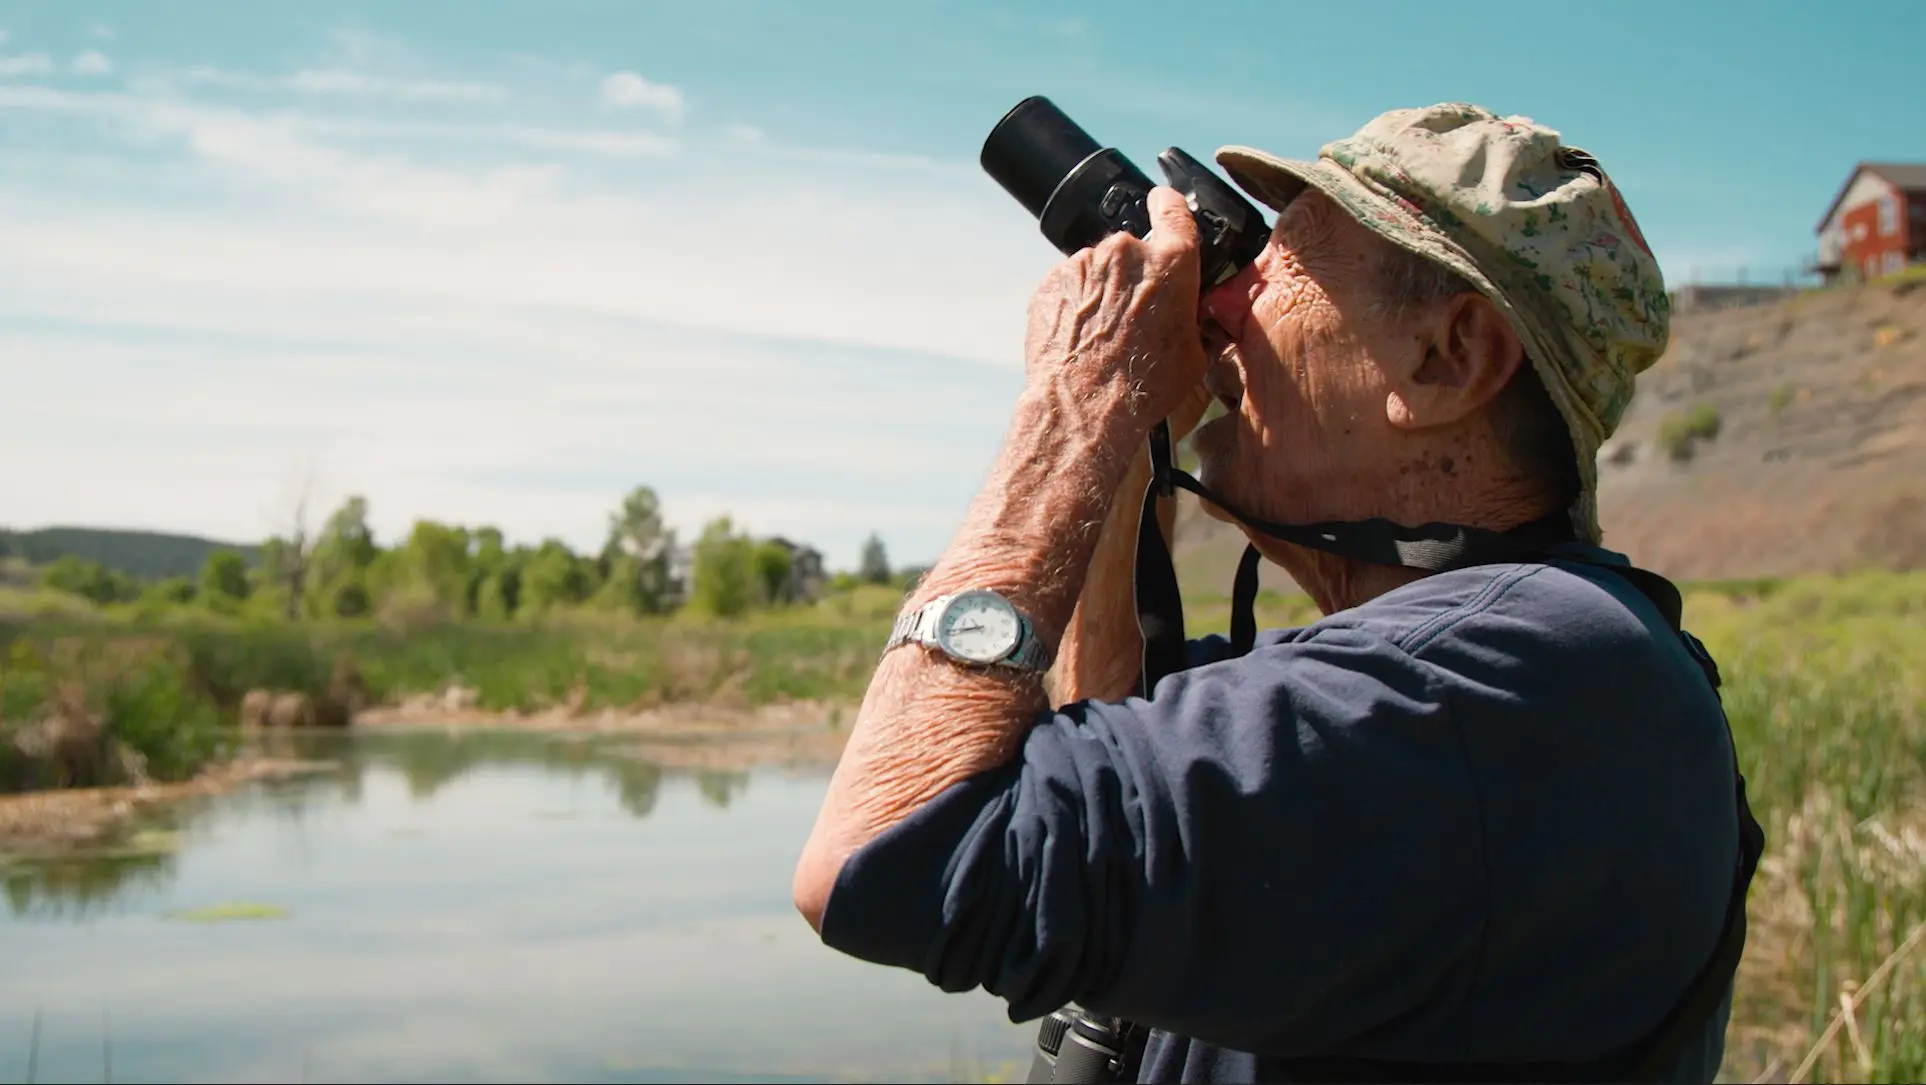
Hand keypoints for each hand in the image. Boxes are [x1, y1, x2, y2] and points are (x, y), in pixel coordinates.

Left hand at [1021, 187, 1210, 459]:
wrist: (1082, 405)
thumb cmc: (1142, 384)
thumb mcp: (1194, 355)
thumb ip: (1197, 319)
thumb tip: (1199, 316)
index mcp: (1170, 263)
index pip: (1174, 209)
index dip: (1170, 205)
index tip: (1165, 202)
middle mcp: (1125, 252)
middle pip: (1134, 250)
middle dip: (1137, 275)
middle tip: (1136, 315)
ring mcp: (1083, 263)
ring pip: (1099, 268)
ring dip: (1104, 290)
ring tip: (1105, 334)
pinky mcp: (1051, 281)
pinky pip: (1070, 284)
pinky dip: (1076, 303)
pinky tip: (1081, 337)